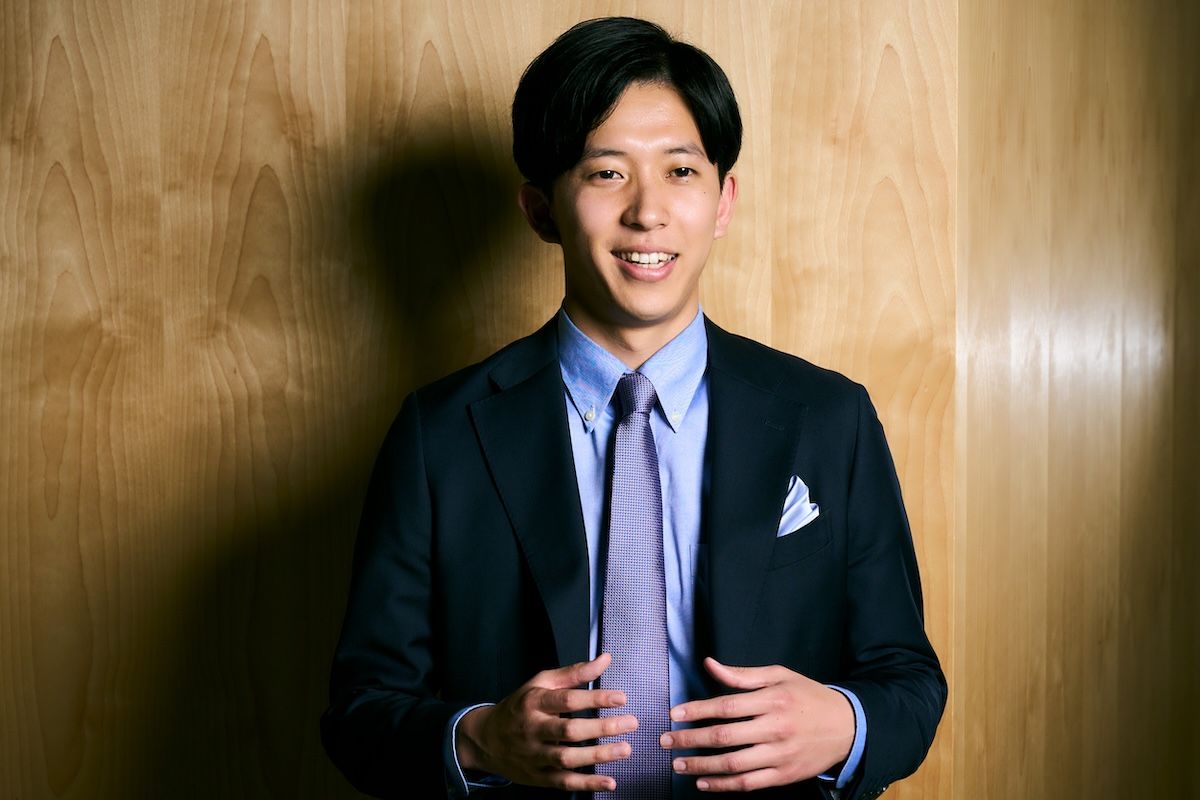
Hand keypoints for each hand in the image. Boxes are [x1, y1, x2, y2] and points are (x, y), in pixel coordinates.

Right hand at [456, 652, 637, 792]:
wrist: (486, 739)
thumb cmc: (520, 706)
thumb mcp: (541, 683)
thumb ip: (575, 673)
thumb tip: (605, 659)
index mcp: (534, 702)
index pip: (567, 699)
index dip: (595, 698)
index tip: (621, 698)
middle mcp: (532, 729)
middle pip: (569, 730)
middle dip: (602, 728)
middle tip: (630, 723)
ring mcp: (534, 755)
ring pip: (567, 758)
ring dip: (598, 756)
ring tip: (625, 749)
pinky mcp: (538, 776)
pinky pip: (564, 781)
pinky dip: (587, 783)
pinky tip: (610, 781)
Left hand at [660, 657, 853, 791]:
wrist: (848, 727)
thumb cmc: (808, 696)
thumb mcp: (780, 676)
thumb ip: (742, 675)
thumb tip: (709, 664)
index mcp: (772, 699)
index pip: (726, 705)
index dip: (697, 710)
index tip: (674, 715)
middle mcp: (775, 728)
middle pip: (724, 736)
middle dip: (690, 740)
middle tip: (666, 742)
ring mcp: (780, 755)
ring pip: (733, 764)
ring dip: (701, 766)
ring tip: (678, 765)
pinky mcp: (785, 776)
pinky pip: (748, 784)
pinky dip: (723, 786)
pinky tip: (704, 782)